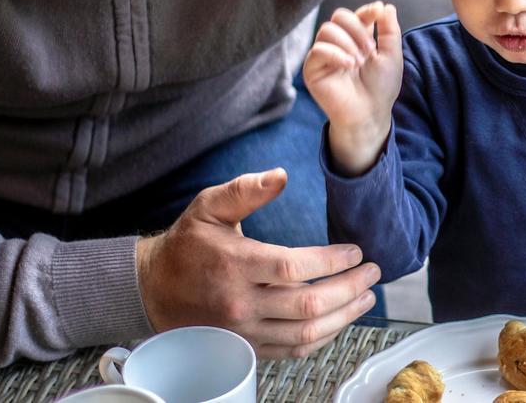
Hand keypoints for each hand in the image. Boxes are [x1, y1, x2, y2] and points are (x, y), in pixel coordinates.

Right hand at [136, 168, 380, 358]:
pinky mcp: (247, 347)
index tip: (356, 252)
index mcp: (236, 265)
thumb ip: (245, 190)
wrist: (153, 290)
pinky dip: (322, 337)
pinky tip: (340, 320)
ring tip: (366, 297)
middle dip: (350, 288)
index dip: (332, 261)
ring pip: (305, 332)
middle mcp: (241, 303)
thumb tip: (281, 175)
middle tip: (372, 273)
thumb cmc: (186, 245)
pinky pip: (293, 349)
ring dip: (345, 316)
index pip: (294, 268)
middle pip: (308, 304)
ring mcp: (244, 330)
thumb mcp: (208, 207)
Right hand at [303, 1, 402, 174]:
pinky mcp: (312, 69)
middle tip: (370, 50)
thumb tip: (385, 6)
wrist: (370, 113)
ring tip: (359, 62)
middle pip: (339, 16)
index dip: (366, 11)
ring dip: (348, 42)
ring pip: (327, 30)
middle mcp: (338, 44)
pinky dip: (336, 54)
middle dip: (357, 28)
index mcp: (357, 39)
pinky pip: (318, 49)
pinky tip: (349, 65)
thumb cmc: (381, 88)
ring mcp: (324, 55)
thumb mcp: (391, 56)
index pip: (356, 15)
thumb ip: (389, 30)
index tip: (378, 13)